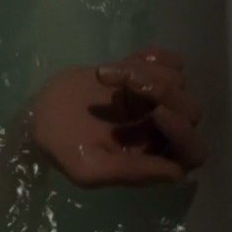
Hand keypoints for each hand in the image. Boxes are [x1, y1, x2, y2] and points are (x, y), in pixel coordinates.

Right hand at [28, 46, 206, 187]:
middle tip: (129, 84)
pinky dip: (153, 58)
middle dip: (162, 94)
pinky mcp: (148, 75)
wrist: (39, 111)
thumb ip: (130, 173)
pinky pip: (171, 62)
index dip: (183, 134)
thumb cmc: (62, 144)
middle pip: (191, 112)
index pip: (192, 152)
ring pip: (178, 82)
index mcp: (153, 159)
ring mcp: (156, 101)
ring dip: (144, 73)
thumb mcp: (89, 169)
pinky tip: (124, 63)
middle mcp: (162, 131)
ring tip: (106, 73)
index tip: (158, 113)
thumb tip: (175, 172)